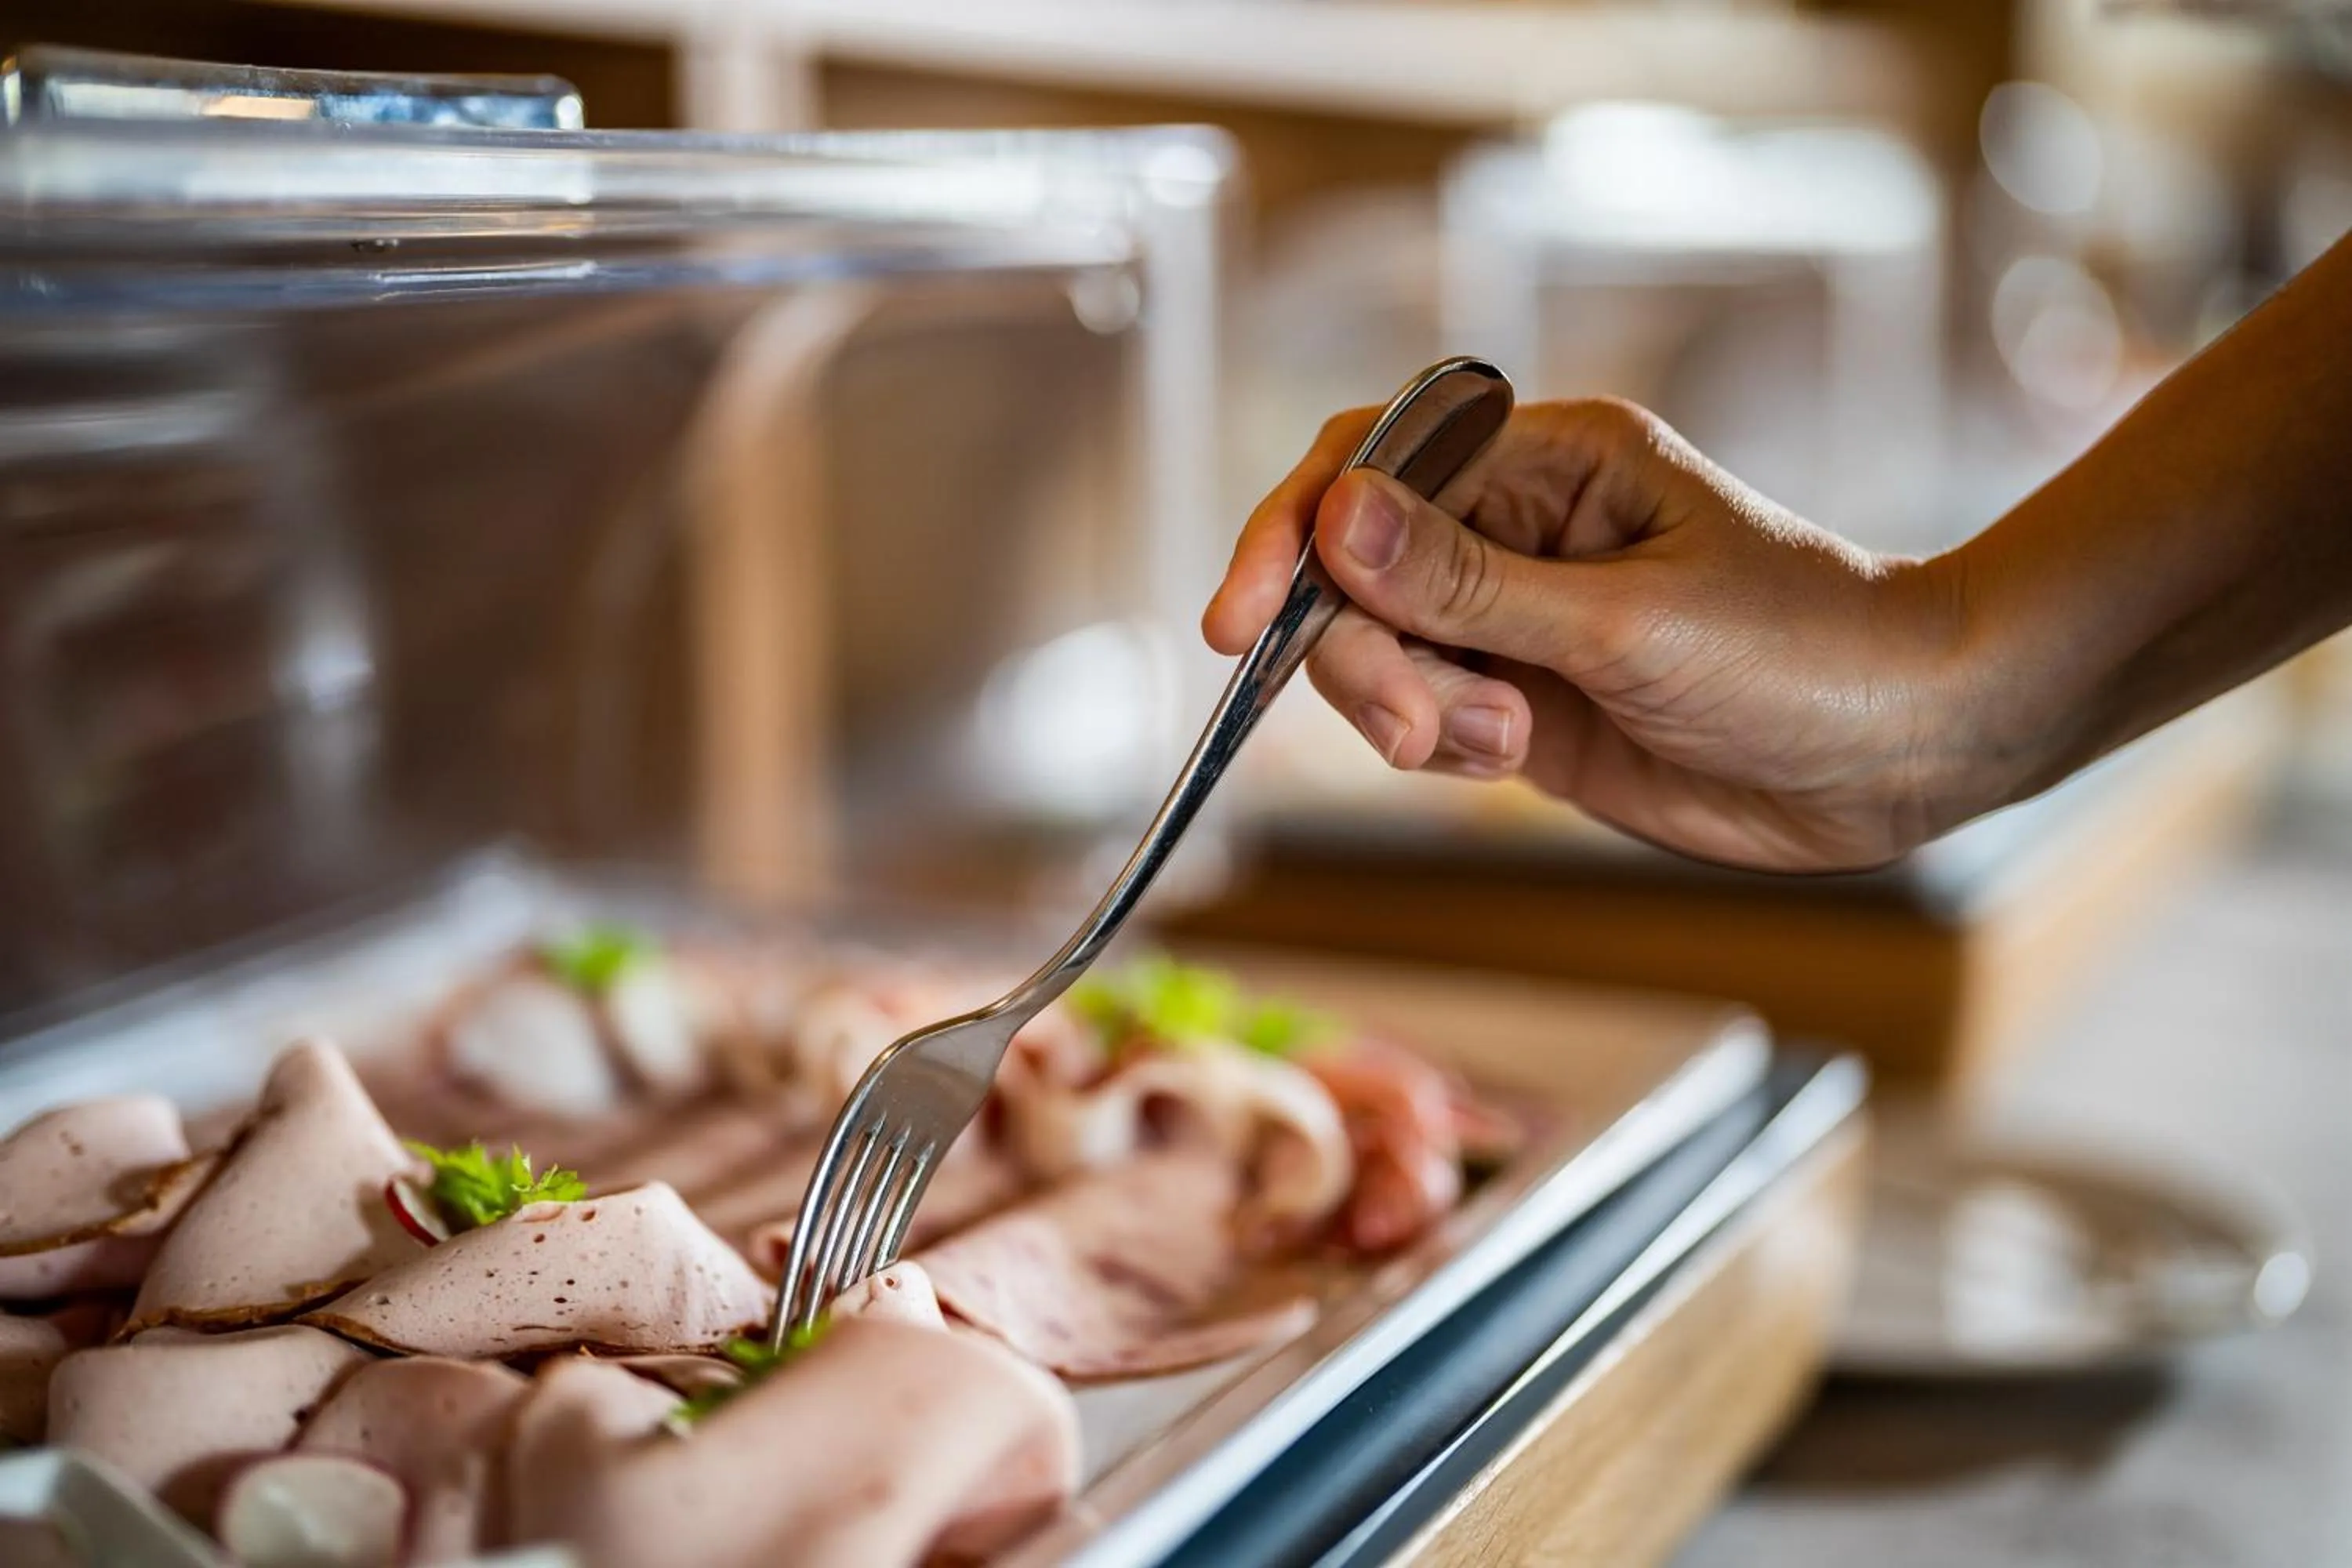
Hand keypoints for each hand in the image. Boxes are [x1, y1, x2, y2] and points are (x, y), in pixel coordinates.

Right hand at [1203, 399, 1982, 871]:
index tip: (1241, 622)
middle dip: (1361, 652)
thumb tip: (1335, 521)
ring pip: (1378, 652)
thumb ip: (1470, 584)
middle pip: (1355, 570)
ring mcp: (1517, 621)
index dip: (1292, 532)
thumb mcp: (1627, 619)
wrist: (1910, 748)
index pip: (1373, 465)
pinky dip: (1437, 743)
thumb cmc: (1806, 650)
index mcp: (1549, 461)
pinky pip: (1423, 715)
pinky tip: (1510, 756)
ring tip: (1494, 743)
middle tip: (1422, 726)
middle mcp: (1518, 530)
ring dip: (1403, 706)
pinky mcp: (1525, 704)